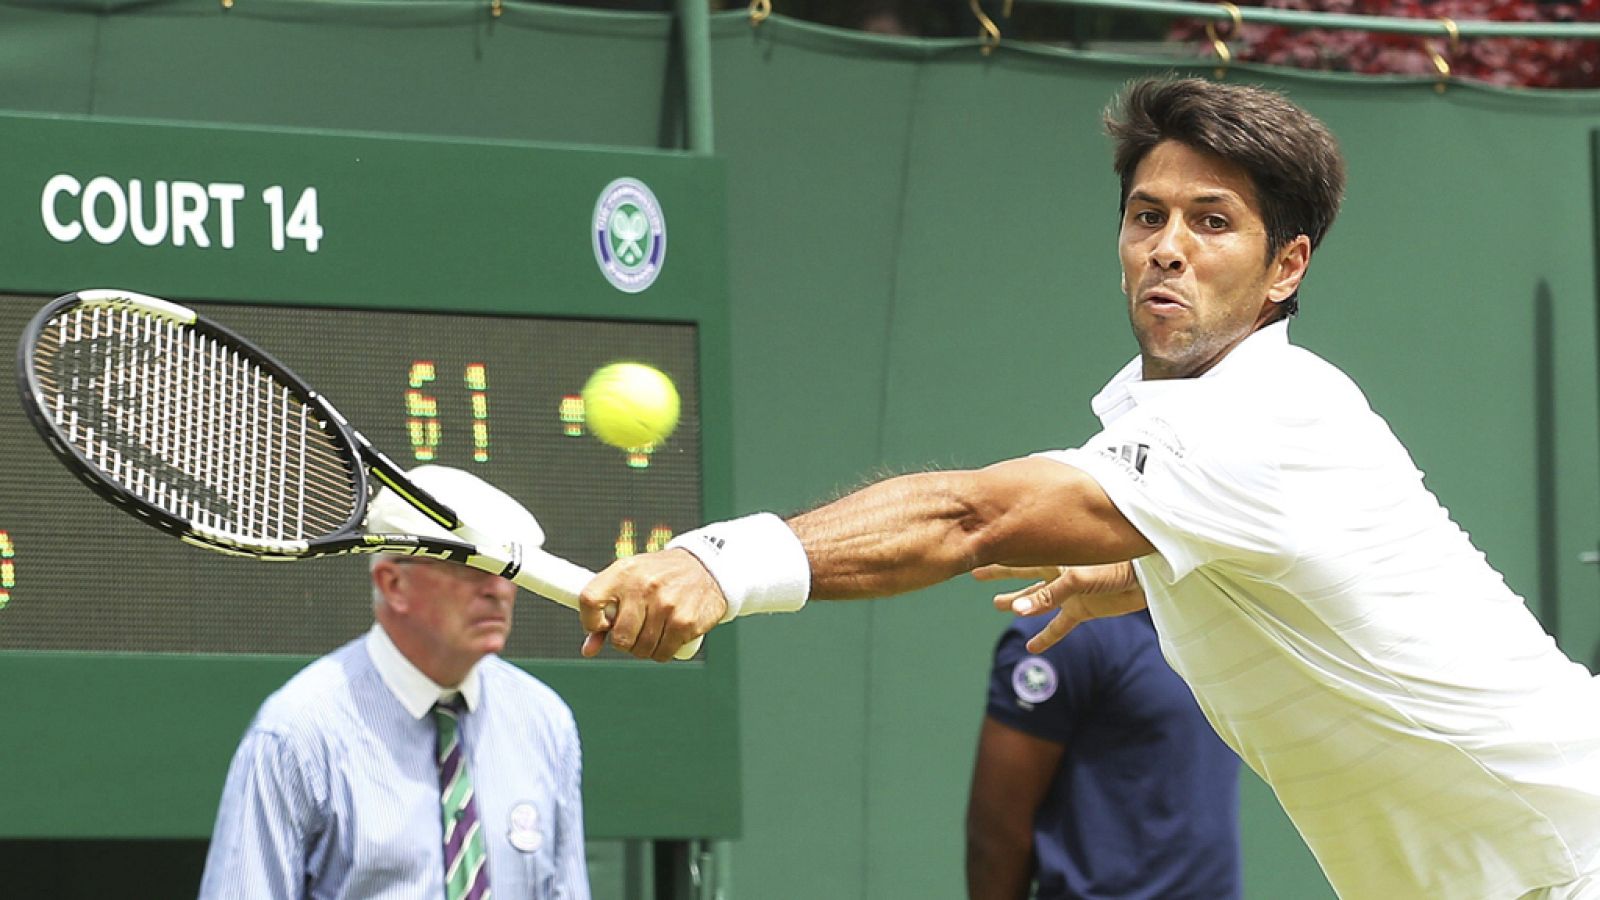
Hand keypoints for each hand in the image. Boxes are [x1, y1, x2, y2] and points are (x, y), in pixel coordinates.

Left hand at [578, 548, 729, 661]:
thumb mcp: (630, 581)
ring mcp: (666, 604)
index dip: (590, 621)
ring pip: (641, 649)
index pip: (589, 600)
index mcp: (623, 571)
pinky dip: (663, 652)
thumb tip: (588, 650)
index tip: (602, 626)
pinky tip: (668, 638)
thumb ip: (607, 611)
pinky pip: (663, 653)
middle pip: (619, 637)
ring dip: (645, 649)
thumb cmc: (660, 576)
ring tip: (653, 632)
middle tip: (635, 631)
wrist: (706, 568)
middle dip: (625, 642)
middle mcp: (644, 586)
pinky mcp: (684, 621)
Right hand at [972, 561, 1145, 652]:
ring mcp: (1069, 592)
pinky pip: (1059, 626)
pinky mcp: (1083, 610)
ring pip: (1036, 599)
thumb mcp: (1078, 579)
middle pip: (1021, 573)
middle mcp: (1057, 571)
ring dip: (1018, 602)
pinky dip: (1046, 637)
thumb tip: (1017, 614)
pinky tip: (1033, 648)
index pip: (1018, 554)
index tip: (974, 553)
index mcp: (1053, 555)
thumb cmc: (1117, 566)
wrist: (1149, 578)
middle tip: (976, 572)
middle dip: (1000, 572)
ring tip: (998, 605)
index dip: (996, 554)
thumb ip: (1047, 595)